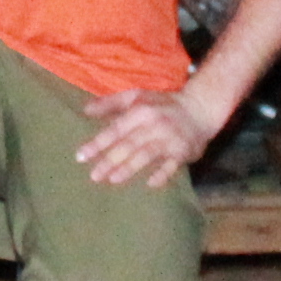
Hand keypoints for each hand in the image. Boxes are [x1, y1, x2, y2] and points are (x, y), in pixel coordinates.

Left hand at [76, 83, 219, 188]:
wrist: (199, 109)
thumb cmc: (162, 104)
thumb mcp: (137, 96)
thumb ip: (111, 103)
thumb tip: (85, 110)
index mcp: (141, 111)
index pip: (116, 129)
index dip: (98, 143)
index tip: (81, 156)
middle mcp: (154, 125)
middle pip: (129, 144)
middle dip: (110, 160)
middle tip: (94, 175)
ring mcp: (170, 139)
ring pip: (147, 155)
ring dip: (130, 167)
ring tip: (113, 179)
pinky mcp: (183, 151)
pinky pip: (172, 165)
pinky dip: (162, 174)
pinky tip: (151, 184)